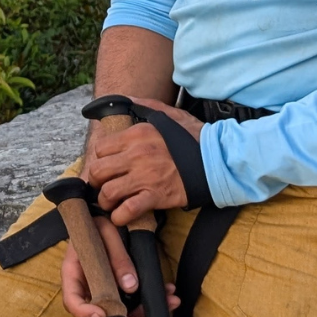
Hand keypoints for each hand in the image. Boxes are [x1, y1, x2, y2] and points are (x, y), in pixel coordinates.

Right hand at [59, 219, 179, 316]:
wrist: (102, 215)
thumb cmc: (97, 222)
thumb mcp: (106, 232)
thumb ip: (117, 258)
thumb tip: (131, 287)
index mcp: (74, 274)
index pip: (73, 302)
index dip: (85, 313)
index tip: (103, 315)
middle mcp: (87, 287)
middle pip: (101, 314)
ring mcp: (104, 289)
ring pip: (122, 311)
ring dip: (144, 313)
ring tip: (169, 302)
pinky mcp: (119, 287)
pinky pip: (134, 300)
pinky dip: (151, 299)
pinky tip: (168, 292)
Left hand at [82, 98, 202, 225]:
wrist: (219, 159)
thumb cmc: (195, 138)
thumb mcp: (170, 115)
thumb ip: (145, 105)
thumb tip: (125, 99)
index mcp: (137, 134)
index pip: (101, 148)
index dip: (102, 158)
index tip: (110, 166)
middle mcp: (137, 154)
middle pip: (98, 171)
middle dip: (98, 180)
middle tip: (106, 185)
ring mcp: (145, 176)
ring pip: (107, 192)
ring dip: (106, 200)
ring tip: (112, 202)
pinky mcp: (156, 196)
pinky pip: (127, 211)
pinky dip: (120, 216)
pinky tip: (122, 216)